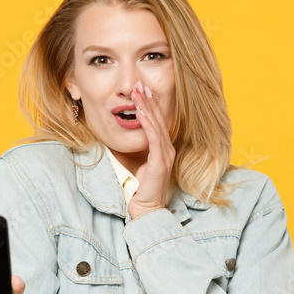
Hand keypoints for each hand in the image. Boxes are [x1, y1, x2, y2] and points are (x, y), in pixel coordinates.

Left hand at [127, 80, 175, 219]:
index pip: (157, 122)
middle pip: (158, 120)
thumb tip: (125, 135)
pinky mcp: (160, 162)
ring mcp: (166, 156)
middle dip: (149, 100)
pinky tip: (142, 112)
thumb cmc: (140, 190)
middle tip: (141, 83)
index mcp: (163, 150)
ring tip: (140, 92)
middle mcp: (168, 150)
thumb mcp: (138, 164)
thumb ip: (137, 149)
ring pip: (156, 126)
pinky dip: (148, 124)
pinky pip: (154, 139)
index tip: (143, 90)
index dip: (151, 105)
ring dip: (148, 107)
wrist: (147, 210)